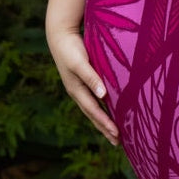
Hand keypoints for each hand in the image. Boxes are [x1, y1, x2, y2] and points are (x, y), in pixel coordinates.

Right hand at [47, 26, 119, 145]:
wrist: (60, 36)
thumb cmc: (70, 49)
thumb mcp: (80, 63)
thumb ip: (91, 78)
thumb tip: (103, 96)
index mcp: (76, 90)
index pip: (94, 111)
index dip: (105, 123)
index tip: (117, 135)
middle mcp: (78, 92)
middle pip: (93, 115)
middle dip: (104, 129)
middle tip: (117, 142)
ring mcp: (80, 88)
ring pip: (94, 109)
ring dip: (103, 121)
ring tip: (114, 133)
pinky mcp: (84, 81)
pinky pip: (95, 99)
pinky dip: (103, 108)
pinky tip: (110, 111)